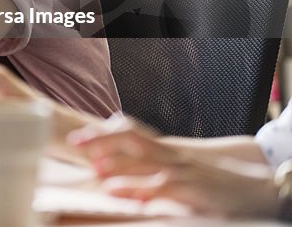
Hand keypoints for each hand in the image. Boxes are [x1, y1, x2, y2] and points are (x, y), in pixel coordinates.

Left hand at [68, 116, 279, 217]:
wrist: (254, 184)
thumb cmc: (210, 179)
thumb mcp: (178, 167)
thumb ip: (150, 166)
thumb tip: (115, 172)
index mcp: (164, 148)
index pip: (129, 132)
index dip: (102, 132)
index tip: (76, 137)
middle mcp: (170, 154)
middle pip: (132, 139)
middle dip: (102, 140)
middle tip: (75, 144)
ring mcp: (183, 170)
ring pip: (147, 162)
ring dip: (121, 166)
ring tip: (97, 171)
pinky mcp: (194, 188)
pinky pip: (168, 187)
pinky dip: (148, 191)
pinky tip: (131, 198)